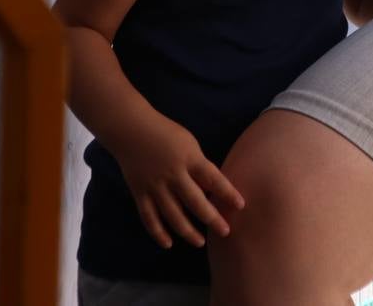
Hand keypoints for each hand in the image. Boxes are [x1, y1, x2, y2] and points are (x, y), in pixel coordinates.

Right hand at [111, 116, 245, 249]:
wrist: (131, 129)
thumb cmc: (166, 134)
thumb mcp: (189, 144)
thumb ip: (199, 166)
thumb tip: (211, 192)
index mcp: (189, 159)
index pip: (213, 178)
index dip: (227, 193)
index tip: (241, 206)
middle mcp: (173, 174)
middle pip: (195, 201)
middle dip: (211, 218)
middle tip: (224, 231)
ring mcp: (155, 186)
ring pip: (173, 215)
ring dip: (188, 232)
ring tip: (200, 242)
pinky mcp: (139, 193)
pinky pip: (149, 218)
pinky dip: (158, 233)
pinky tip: (169, 243)